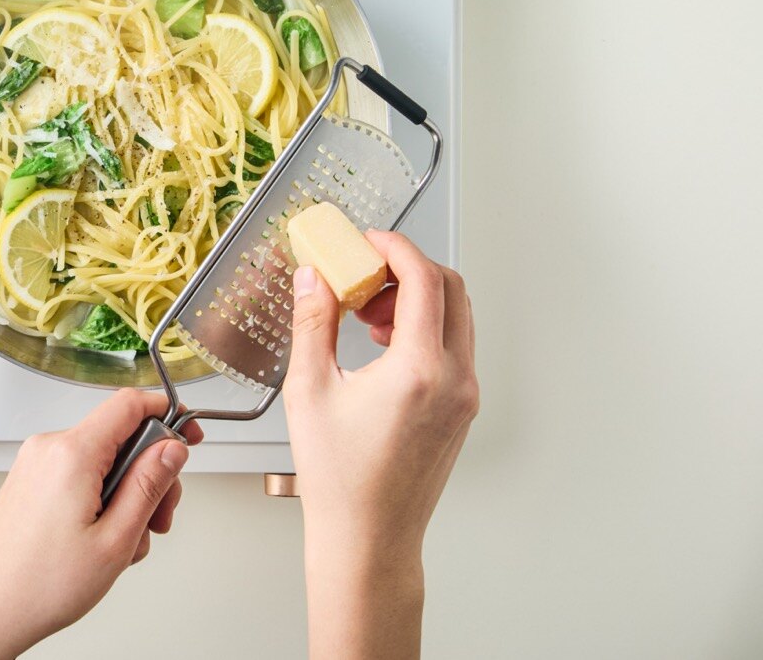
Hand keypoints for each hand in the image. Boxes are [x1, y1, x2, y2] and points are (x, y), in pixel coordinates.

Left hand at [0, 389, 202, 659]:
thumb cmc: (38, 585)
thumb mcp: (115, 539)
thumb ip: (149, 485)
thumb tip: (173, 449)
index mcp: (72, 454)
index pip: (130, 403)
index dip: (168, 413)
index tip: (188, 435)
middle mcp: (49, 448)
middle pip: (121, 435)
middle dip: (150, 473)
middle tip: (158, 516)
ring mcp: (36, 464)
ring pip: (103, 459)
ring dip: (127, 493)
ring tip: (126, 541)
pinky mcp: (31, 480)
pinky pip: (81, 473)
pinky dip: (101, 498)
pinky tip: (102, 538)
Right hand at [284, 230, 476, 659]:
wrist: (368, 537)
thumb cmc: (339, 478)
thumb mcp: (310, 390)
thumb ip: (314, 323)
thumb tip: (314, 278)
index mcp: (421, 369)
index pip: (424, 279)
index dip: (395, 247)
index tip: (368, 240)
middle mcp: (455, 379)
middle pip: (451, 289)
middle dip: (407, 269)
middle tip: (364, 274)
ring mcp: (465, 395)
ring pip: (456, 317)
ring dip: (415, 299)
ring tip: (364, 316)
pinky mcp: (462, 408)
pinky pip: (454, 347)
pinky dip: (423, 329)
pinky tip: (380, 346)